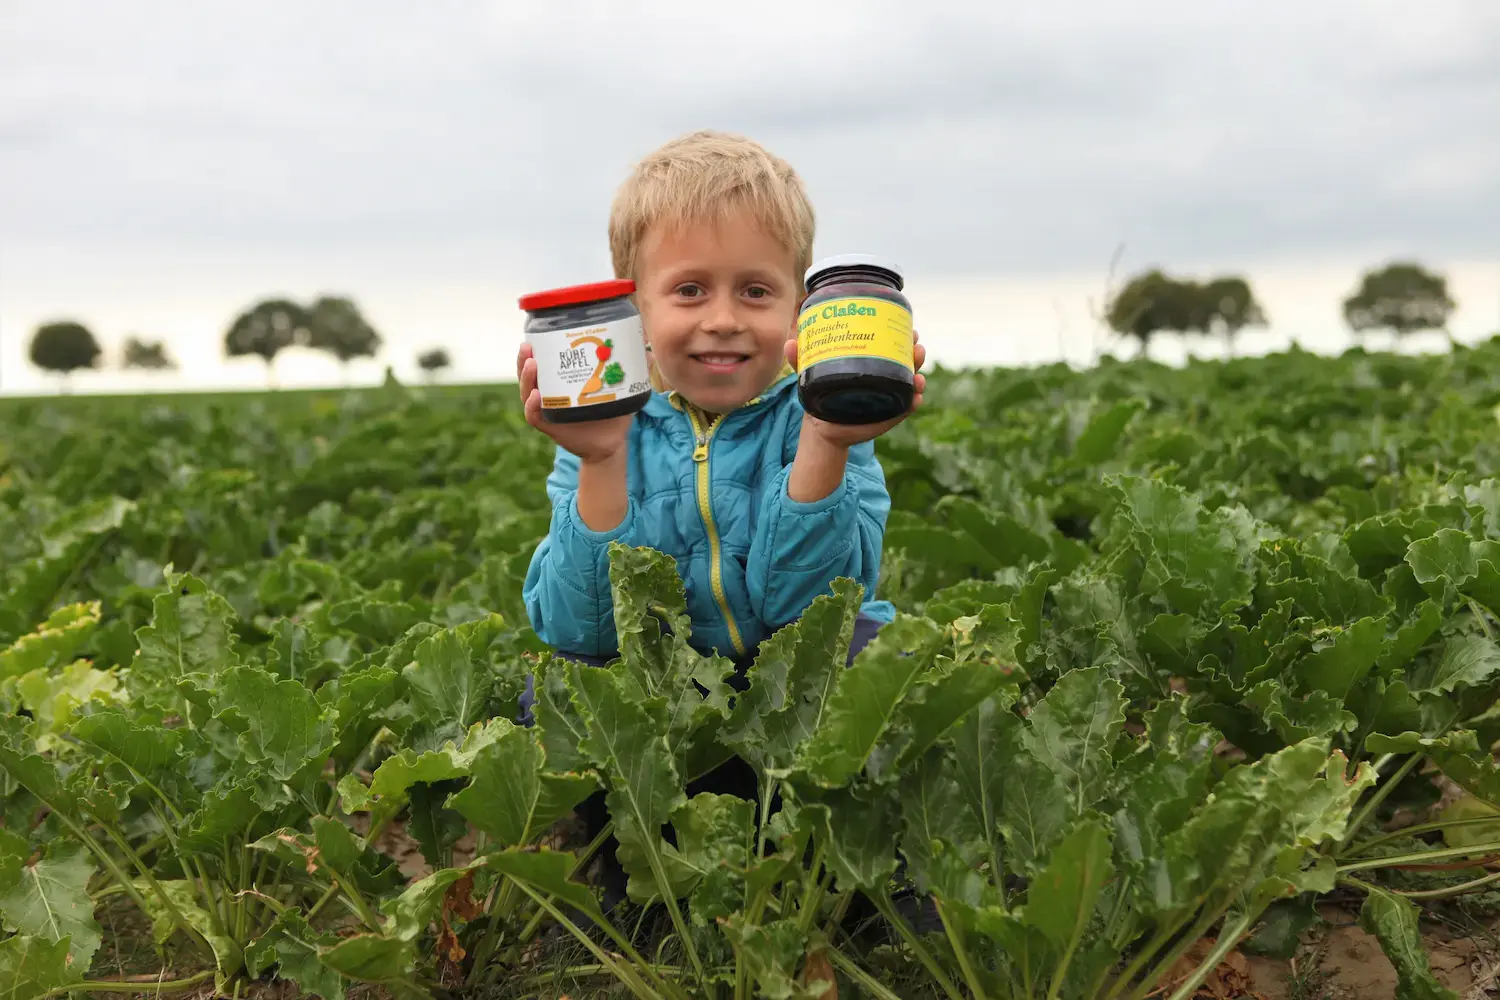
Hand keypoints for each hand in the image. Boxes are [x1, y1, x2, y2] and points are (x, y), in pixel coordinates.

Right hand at [517, 343, 632, 464]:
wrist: (612, 444)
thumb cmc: (613, 413)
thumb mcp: (620, 389)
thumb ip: (632, 372)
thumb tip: (647, 351)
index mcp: (561, 381)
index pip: (541, 361)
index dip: (534, 348)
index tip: (535, 334)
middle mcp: (550, 393)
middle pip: (528, 374)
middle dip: (524, 359)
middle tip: (528, 346)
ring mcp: (548, 410)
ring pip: (527, 392)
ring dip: (526, 378)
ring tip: (532, 365)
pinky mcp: (550, 427)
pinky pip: (535, 416)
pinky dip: (532, 406)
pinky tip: (536, 396)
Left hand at [783, 329, 927, 447]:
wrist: (822, 426)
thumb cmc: (821, 392)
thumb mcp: (811, 373)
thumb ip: (801, 359)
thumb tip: (790, 343)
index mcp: (871, 361)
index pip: (893, 343)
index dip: (904, 335)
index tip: (910, 327)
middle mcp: (884, 376)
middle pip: (907, 360)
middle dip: (915, 352)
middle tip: (916, 346)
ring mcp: (889, 395)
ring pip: (910, 382)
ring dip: (918, 375)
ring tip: (918, 375)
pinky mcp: (889, 414)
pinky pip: (906, 407)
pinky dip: (913, 401)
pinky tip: (916, 397)